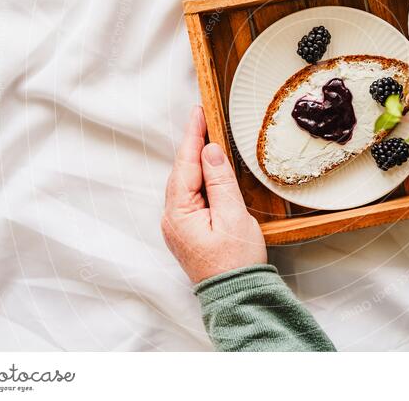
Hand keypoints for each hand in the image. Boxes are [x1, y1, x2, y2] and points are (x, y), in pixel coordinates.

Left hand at [161, 106, 266, 283]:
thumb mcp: (233, 217)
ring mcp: (178, 226)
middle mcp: (172, 218)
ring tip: (206, 136)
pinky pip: (190, 195)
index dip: (193, 135)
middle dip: (192, 144)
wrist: (236, 298)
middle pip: (182, 171)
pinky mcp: (188, 231)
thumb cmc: (236, 261)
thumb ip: (220, 182)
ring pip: (185, 183)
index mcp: (179, 213)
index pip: (185, 164)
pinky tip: (207, 170)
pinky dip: (199, 178)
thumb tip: (210, 151)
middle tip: (203, 117)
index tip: (198, 111)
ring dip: (195, 160)